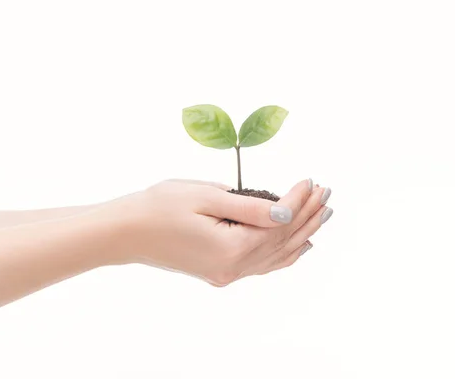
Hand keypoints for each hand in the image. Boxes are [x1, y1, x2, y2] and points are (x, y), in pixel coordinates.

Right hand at [93, 178, 332, 285]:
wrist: (126, 232)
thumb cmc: (159, 207)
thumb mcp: (206, 197)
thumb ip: (250, 208)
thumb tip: (287, 213)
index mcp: (232, 249)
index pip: (278, 223)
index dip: (299, 201)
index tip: (312, 180)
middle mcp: (233, 268)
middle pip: (283, 240)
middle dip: (308, 215)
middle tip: (328, 195)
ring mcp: (226, 274)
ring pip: (277, 255)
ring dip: (302, 233)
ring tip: (323, 215)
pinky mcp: (219, 272)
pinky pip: (262, 265)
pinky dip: (284, 254)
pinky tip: (300, 246)